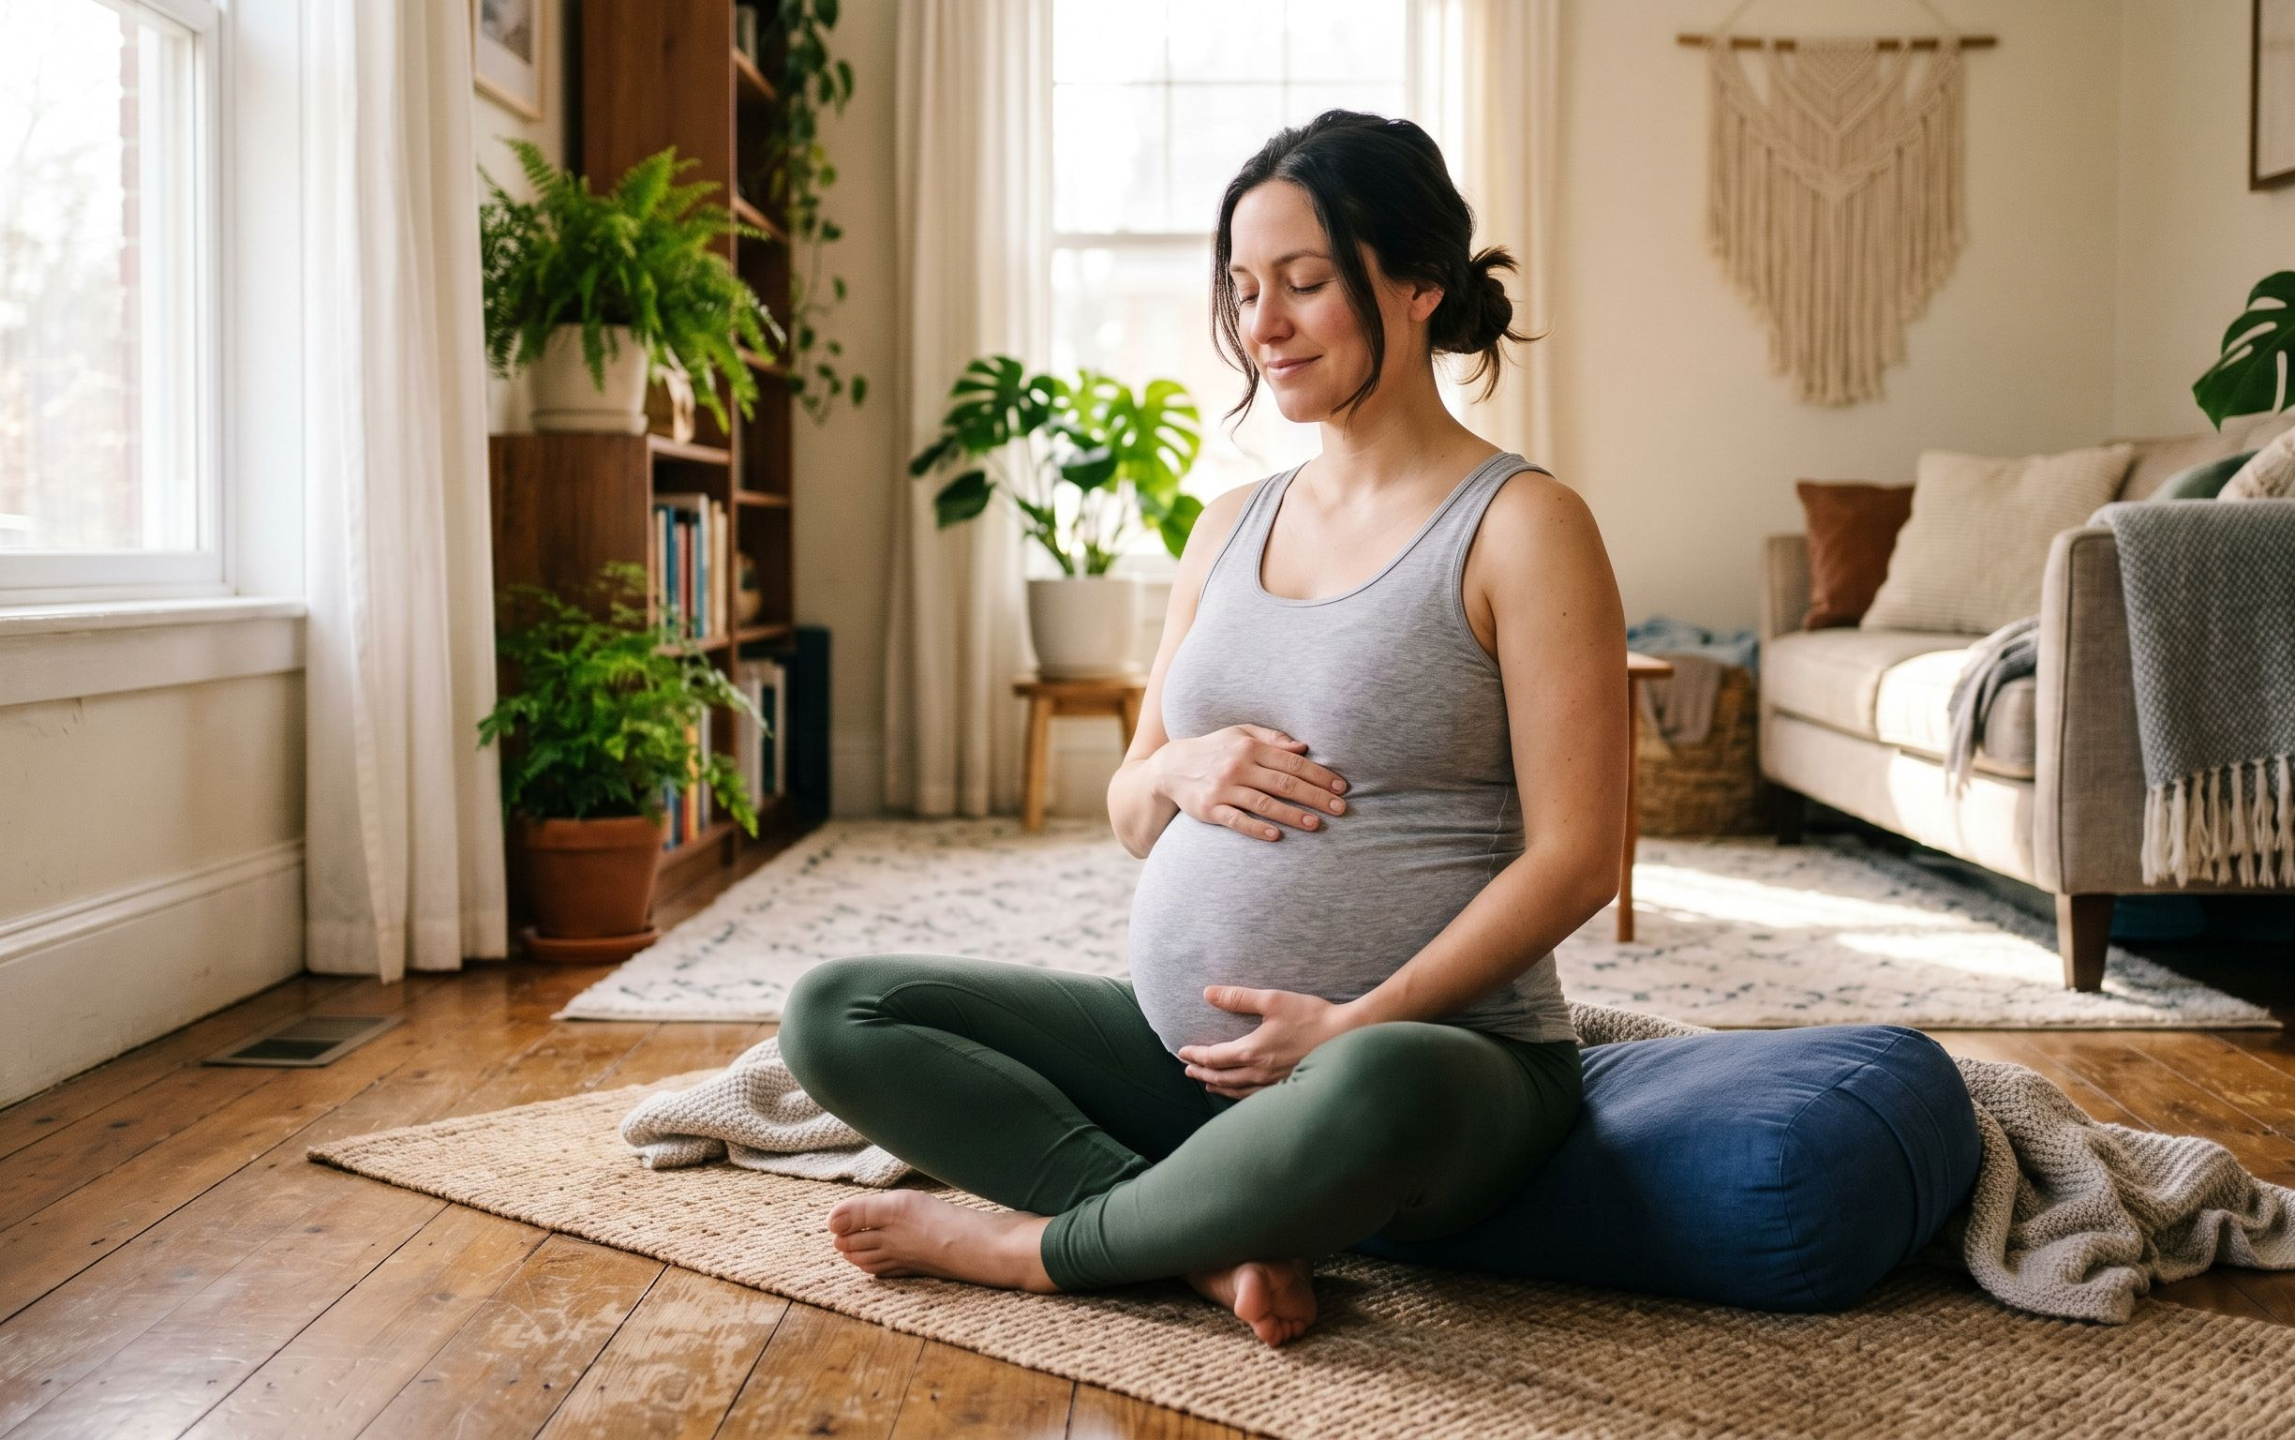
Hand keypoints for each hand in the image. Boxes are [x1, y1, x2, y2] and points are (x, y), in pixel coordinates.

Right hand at [1151, 724, 1349, 842]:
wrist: (1171, 767)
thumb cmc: (1215, 749)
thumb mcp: (1240, 734)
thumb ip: (1272, 739)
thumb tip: (1304, 747)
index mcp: (1249, 747)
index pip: (1292, 762)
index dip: (1319, 775)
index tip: (1340, 787)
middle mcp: (1237, 766)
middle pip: (1284, 783)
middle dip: (1315, 796)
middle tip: (1341, 809)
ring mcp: (1223, 789)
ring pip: (1264, 803)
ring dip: (1292, 815)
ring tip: (1316, 825)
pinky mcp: (1209, 809)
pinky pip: (1237, 821)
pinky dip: (1256, 828)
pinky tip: (1276, 836)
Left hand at [1176, 985, 1354, 1097]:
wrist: (1346, 1035)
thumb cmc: (1310, 1016)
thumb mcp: (1272, 1000)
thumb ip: (1238, 997)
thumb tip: (1208, 993)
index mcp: (1252, 1051)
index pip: (1214, 1057)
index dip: (1196, 1055)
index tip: (1183, 1052)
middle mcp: (1259, 1072)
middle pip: (1222, 1076)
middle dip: (1202, 1072)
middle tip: (1187, 1069)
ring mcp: (1274, 1082)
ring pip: (1237, 1090)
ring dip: (1218, 1085)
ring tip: (1207, 1083)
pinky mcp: (1287, 1085)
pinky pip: (1254, 1096)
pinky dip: (1239, 1094)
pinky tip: (1239, 1092)